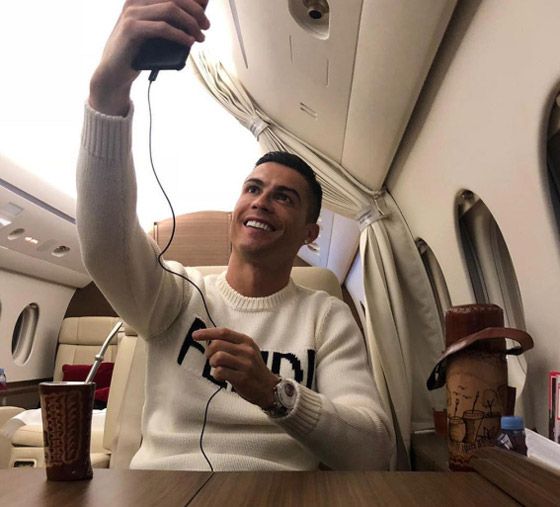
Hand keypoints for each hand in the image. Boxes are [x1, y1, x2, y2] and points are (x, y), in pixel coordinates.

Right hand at [89, 0, 210, 115]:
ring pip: (170, 9)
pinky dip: (179, 34)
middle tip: (206, 25)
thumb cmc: (137, 53)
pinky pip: (162, 28)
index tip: (206, 2)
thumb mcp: (154, 34)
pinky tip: (189, 42)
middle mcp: (135, 1)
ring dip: (190, 23)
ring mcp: (132, 14)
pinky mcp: (131, 29)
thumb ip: (168, 22)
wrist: (114, 71)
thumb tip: (196, 18)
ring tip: (201, 36)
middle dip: (195, 10)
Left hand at [193, 328, 279, 408]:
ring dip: (213, 364)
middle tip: (212, 360)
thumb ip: (232, 344)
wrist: (268, 387)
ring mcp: (245, 364)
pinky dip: (216, 375)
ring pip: (218, 357)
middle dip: (209, 352)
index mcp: (246, 341)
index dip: (207, 333)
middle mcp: (246, 350)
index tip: (195, 335)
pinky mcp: (242, 378)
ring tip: (218, 368)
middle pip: (217, 344)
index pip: (223, 332)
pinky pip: (220, 372)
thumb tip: (210, 340)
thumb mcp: (247, 351)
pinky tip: (221, 377)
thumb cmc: (253, 369)